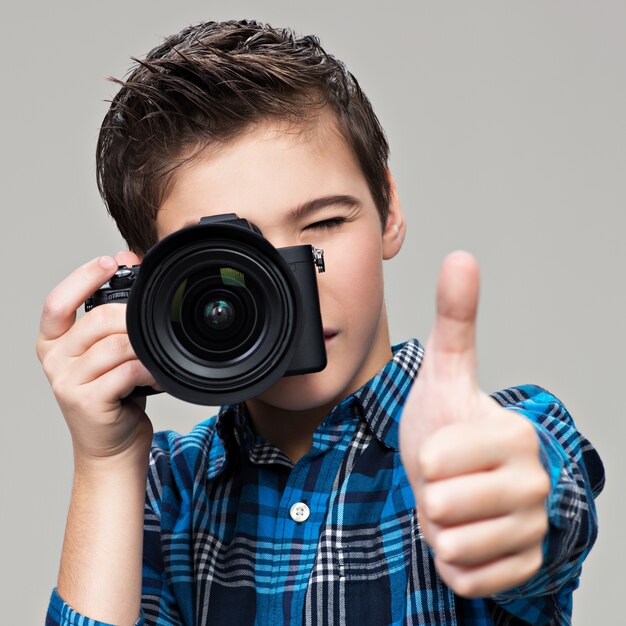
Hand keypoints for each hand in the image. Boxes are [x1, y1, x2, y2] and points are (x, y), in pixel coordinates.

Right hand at [37, 252, 156, 460]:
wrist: (110, 445)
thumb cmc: (113, 393)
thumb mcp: (108, 349)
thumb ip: (112, 311)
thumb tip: (125, 258)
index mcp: (54, 341)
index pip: (57, 302)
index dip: (83, 277)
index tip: (110, 262)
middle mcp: (54, 359)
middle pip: (98, 320)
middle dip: (133, 319)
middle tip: (152, 329)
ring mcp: (66, 382)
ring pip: (115, 346)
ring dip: (145, 349)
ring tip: (157, 357)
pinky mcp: (85, 401)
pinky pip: (126, 372)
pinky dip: (149, 371)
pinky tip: (157, 376)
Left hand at [399, 251, 549, 597]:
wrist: (463, 478)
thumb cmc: (449, 423)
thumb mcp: (446, 371)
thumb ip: (454, 319)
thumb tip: (460, 258)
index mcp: (514, 434)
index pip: (433, 461)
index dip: (423, 459)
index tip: (442, 449)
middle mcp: (534, 483)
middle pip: (441, 505)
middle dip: (430, 495)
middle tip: (446, 480)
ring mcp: (532, 529)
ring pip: (451, 544)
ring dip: (440, 528)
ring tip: (455, 504)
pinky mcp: (523, 567)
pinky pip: (465, 577)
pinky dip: (452, 560)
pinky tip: (466, 535)